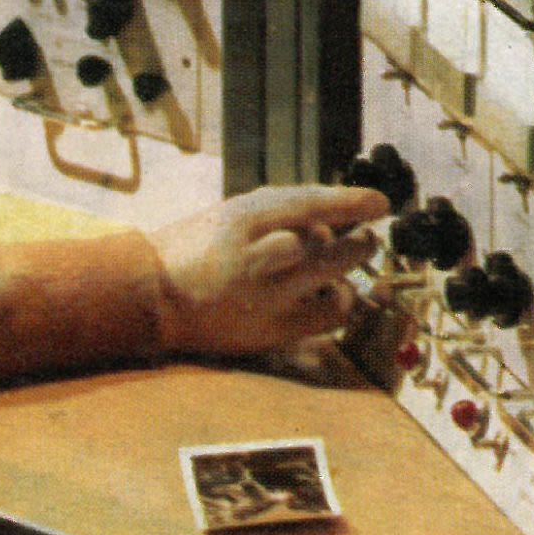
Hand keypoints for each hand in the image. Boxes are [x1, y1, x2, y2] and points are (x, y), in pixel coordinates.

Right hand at [148, 183, 388, 355]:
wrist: (153, 297)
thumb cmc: (197, 249)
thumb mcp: (230, 213)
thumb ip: (278, 211)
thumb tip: (334, 215)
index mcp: (240, 220)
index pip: (308, 205)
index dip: (349, 202)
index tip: (380, 202)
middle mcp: (254, 258)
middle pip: (327, 244)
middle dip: (358, 239)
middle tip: (367, 237)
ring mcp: (263, 298)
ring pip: (331, 276)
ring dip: (351, 265)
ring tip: (353, 258)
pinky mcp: (269, 332)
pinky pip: (326, 317)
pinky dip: (338, 302)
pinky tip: (332, 293)